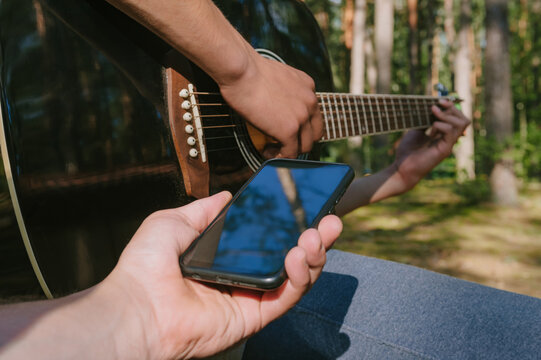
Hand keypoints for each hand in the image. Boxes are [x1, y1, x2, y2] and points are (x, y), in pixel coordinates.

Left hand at [106, 191, 341, 358]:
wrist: (137, 305)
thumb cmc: (147, 265)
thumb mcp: (174, 221)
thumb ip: (204, 209)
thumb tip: (226, 196)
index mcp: (226, 255)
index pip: (268, 237)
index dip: (290, 222)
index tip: (307, 205)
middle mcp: (242, 275)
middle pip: (289, 255)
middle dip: (315, 237)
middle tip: (329, 220)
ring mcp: (250, 296)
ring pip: (296, 277)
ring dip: (313, 254)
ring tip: (316, 234)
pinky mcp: (253, 317)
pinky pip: (286, 297)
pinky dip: (300, 277)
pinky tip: (300, 255)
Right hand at [219, 53, 322, 158]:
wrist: (242, 70)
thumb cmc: (249, 70)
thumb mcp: (278, 76)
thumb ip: (285, 91)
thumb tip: (276, 105)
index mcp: (308, 87)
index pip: (314, 115)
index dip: (303, 128)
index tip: (288, 130)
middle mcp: (310, 102)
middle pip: (314, 134)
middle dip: (299, 142)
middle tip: (282, 143)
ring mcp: (301, 118)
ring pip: (304, 147)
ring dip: (289, 151)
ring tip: (272, 148)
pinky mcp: (289, 131)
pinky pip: (289, 154)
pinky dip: (278, 156)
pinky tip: (267, 150)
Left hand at [393, 99, 470, 190]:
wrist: (401, 168)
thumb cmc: (408, 151)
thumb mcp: (416, 130)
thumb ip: (424, 120)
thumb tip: (430, 106)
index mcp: (444, 134)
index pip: (457, 117)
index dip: (451, 107)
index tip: (439, 100)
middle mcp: (449, 139)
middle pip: (463, 119)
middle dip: (452, 108)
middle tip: (438, 104)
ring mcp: (448, 145)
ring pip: (461, 125)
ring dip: (447, 115)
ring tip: (433, 112)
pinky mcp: (444, 150)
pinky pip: (451, 133)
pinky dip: (442, 125)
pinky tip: (432, 126)